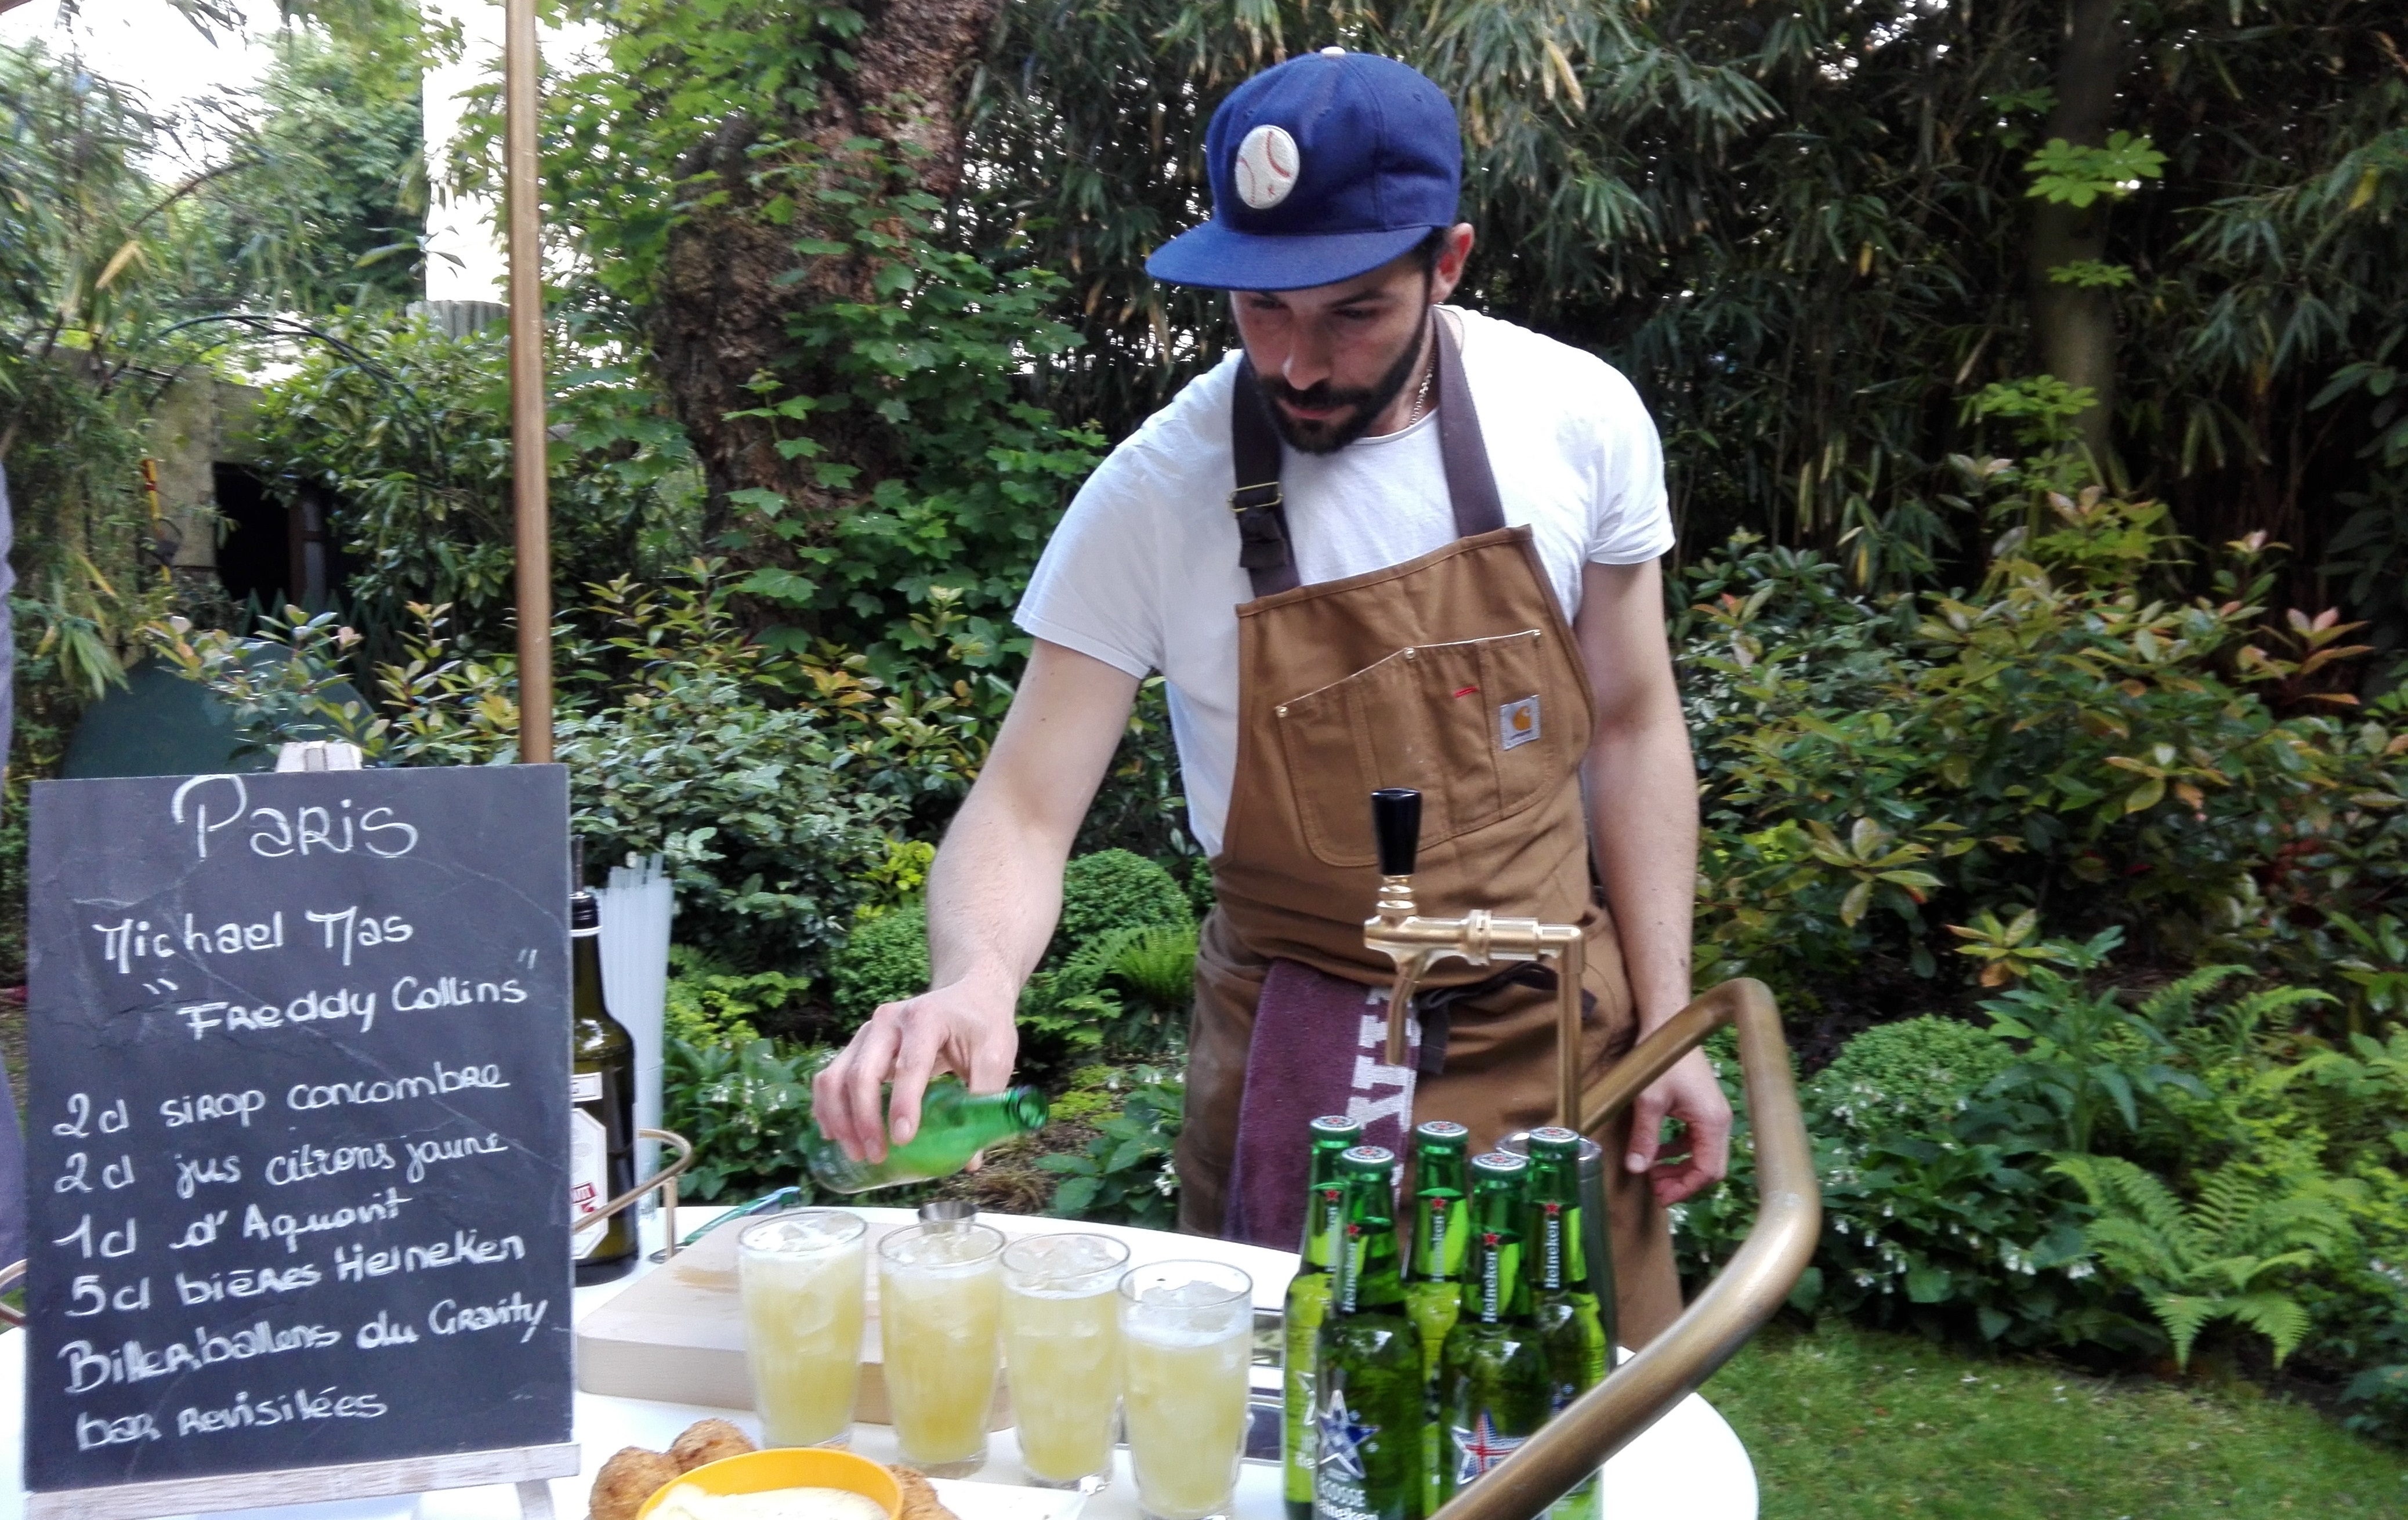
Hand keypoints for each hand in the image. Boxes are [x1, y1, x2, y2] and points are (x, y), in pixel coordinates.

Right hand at [811, 976, 1018, 1162]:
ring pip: (837, 1076)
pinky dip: (827, 1107)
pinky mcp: (857, 1046)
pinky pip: (830, 1077)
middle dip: (865, 1119)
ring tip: (857, 1153)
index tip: (903, 1139)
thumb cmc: (983, 1026)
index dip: (904, 1103)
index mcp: (926, 1019)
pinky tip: (835, 1135)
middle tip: (877, 1155)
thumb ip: (984, 1102)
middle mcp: (889, 1021)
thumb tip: (971, 1161)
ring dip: (840, 1118)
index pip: (910, 1065)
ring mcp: (868, 1032)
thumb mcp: (996, 1057)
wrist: (967, 996)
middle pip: (863, 1072)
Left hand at [1623, 1047, 1731, 1206]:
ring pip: (1703, 1154)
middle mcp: (1720, 1121)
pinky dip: (1679, 1150)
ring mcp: (1714, 1114)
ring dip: (1680, 1166)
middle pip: (1709, 1167)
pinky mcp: (1704, 1108)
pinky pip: (1697, 1140)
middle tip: (1655, 1188)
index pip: (1708, 1171)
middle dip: (1683, 1181)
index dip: (1685, 1188)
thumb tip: (1636, 1169)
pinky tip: (1658, 1151)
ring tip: (1652, 1173)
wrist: (1669, 1026)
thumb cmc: (1661, 1062)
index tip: (1661, 1196)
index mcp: (1712, 1123)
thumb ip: (1644, 1138)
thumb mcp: (1648, 1103)